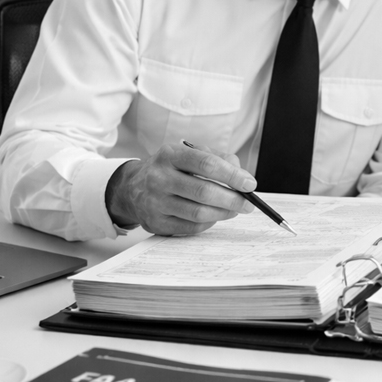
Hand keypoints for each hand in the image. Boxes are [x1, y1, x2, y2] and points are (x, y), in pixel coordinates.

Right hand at [105, 142, 254, 235]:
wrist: (131, 188)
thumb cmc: (169, 169)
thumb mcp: (189, 154)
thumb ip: (218, 159)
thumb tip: (242, 175)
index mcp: (170, 155)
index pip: (206, 164)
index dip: (232, 175)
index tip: (250, 184)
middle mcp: (159, 178)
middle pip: (204, 192)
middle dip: (233, 199)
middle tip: (248, 203)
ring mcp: (155, 202)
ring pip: (199, 213)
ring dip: (223, 213)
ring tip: (234, 209)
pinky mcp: (156, 223)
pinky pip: (190, 228)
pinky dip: (209, 223)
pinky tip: (214, 216)